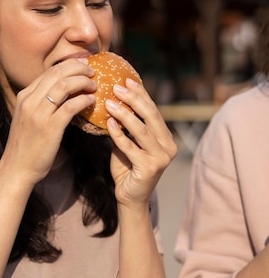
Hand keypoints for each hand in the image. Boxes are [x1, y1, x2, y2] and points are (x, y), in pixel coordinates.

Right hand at [0, 59, 96, 186]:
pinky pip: (71, 106)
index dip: (69, 65)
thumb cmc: (26, 145)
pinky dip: (84, 100)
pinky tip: (91, 102)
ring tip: (94, 85)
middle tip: (92, 71)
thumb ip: (41, 102)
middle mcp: (30, 101)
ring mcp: (39, 114)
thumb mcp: (29, 117)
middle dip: (78, 68)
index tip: (83, 65)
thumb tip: (64, 91)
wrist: (17, 168)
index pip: (49, 71)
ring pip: (64, 85)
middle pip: (57, 73)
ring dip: (83, 81)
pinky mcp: (50, 128)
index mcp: (24, 96)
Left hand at [105, 78, 176, 207]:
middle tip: (116, 88)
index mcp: (166, 137)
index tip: (127, 80)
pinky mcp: (149, 168)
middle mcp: (168, 146)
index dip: (141, 94)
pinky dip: (118, 134)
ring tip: (109, 103)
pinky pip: (130, 147)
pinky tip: (108, 123)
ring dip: (124, 114)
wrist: (129, 197)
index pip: (154, 110)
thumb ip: (127, 125)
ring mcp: (161, 158)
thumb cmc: (127, 167)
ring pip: (141, 130)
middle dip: (133, 99)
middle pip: (151, 116)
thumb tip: (114, 99)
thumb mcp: (128, 142)